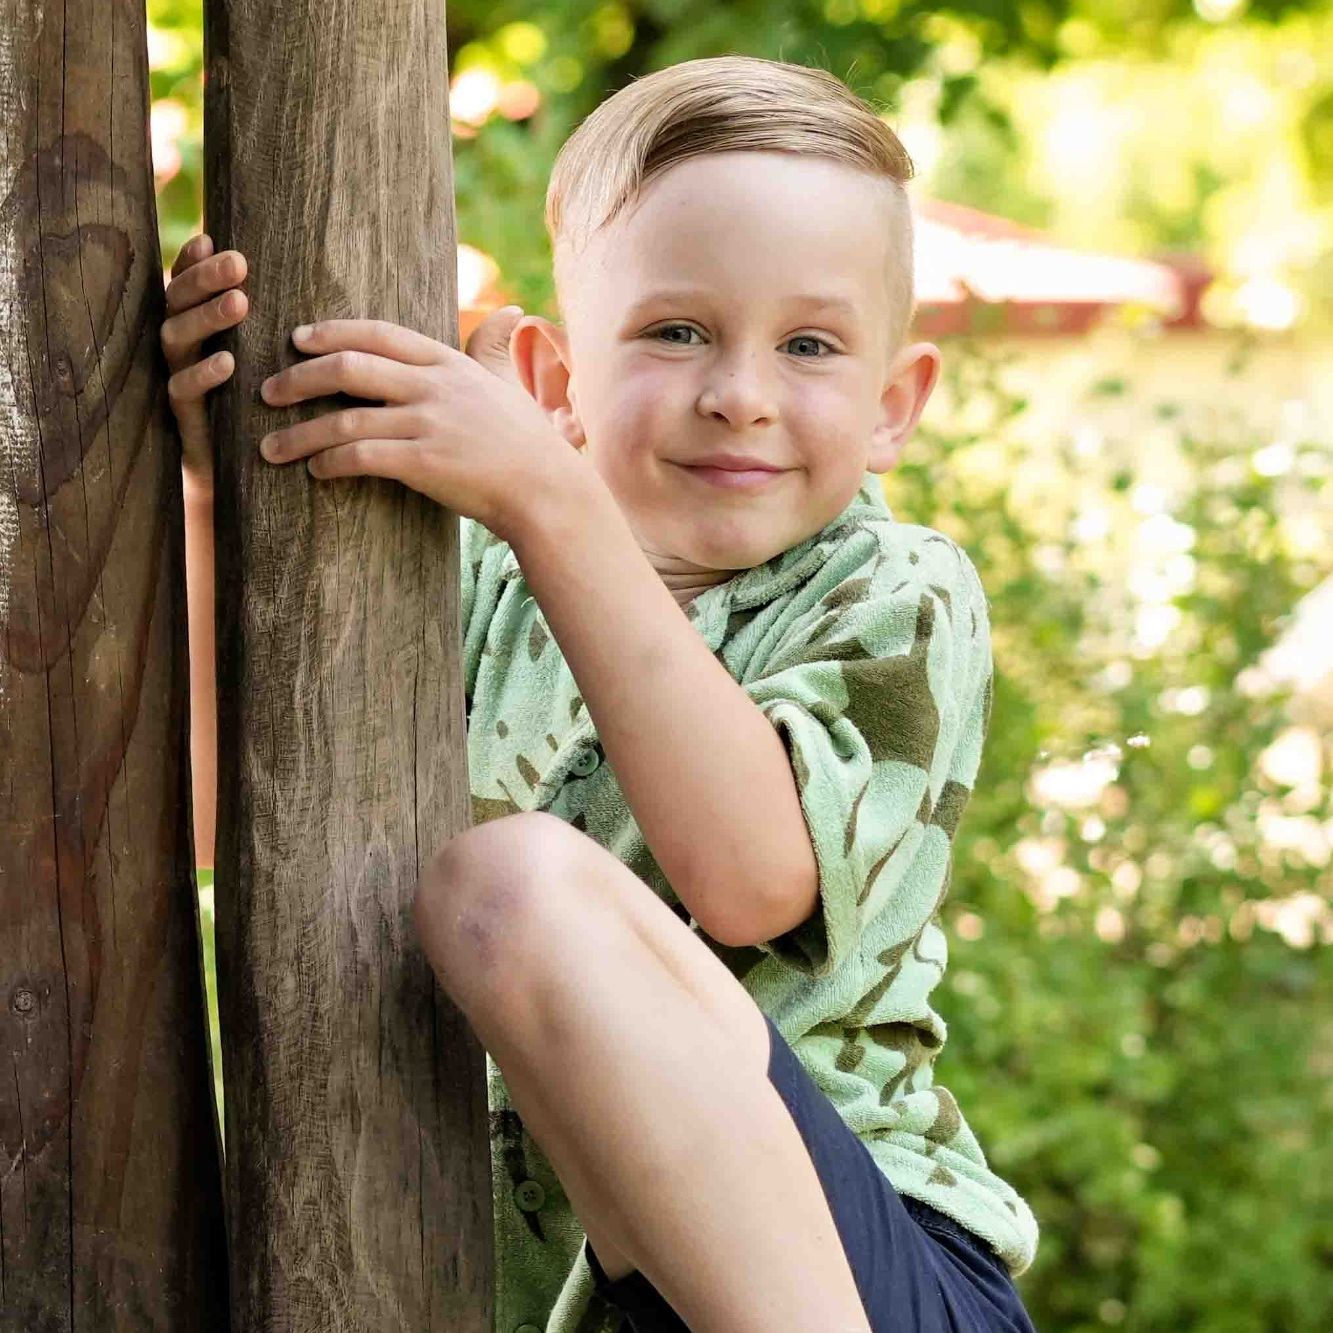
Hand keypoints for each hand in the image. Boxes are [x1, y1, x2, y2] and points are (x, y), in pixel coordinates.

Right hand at [160, 234, 249, 493]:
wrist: (241, 467)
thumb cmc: (260, 399)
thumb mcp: (266, 354)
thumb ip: (272, 321)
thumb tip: (311, 277)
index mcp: (195, 323)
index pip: (185, 281)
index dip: (194, 261)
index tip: (212, 238)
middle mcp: (180, 344)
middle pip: (177, 300)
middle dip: (205, 278)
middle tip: (238, 262)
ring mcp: (177, 376)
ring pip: (176, 337)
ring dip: (207, 317)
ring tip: (240, 302)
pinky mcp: (183, 414)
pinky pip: (183, 389)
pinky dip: (203, 374)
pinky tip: (226, 361)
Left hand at [256, 318, 586, 540]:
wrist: (546, 492)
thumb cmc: (528, 442)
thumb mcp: (510, 384)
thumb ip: (495, 347)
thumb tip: (511, 311)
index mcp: (448, 363)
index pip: (378, 333)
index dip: (332, 332)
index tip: (298, 338)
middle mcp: (434, 387)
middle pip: (349, 367)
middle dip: (299, 377)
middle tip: (268, 390)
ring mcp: (428, 424)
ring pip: (344, 418)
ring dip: (300, 433)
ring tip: (271, 446)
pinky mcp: (423, 464)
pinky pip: (360, 456)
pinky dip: (330, 462)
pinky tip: (315, 470)